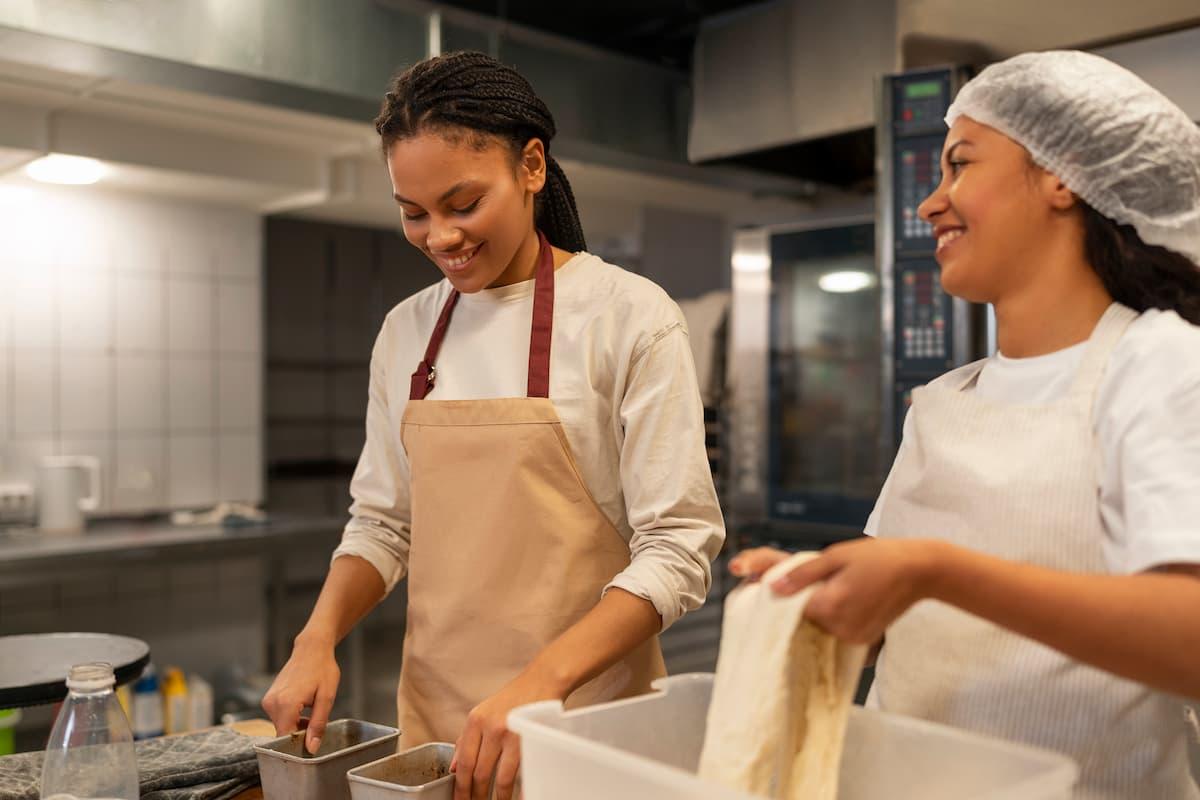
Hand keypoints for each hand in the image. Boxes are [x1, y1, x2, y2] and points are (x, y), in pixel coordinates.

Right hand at [261, 632, 340, 753]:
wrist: (312, 649)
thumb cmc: (322, 669)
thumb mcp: (327, 698)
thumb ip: (318, 724)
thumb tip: (312, 748)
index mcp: (285, 704)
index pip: (285, 738)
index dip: (299, 743)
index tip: (312, 740)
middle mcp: (272, 703)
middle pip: (283, 733)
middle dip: (299, 733)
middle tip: (316, 720)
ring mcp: (268, 700)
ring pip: (281, 726)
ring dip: (296, 724)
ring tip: (311, 709)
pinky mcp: (268, 698)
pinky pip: (278, 717)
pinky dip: (290, 717)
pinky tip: (303, 706)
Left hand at [452, 666, 568, 799]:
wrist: (542, 680)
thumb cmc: (514, 698)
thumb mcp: (484, 713)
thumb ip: (466, 740)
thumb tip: (454, 768)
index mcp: (476, 721)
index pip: (464, 763)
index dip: (460, 787)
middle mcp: (491, 727)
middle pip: (479, 774)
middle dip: (476, 796)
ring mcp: (512, 734)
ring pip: (500, 779)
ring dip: (498, 798)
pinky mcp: (530, 740)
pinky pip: (521, 774)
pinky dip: (518, 791)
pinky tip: (516, 797)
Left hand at [730, 539, 945, 643]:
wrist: (920, 570)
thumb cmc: (877, 557)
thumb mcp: (835, 556)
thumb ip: (801, 574)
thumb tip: (770, 588)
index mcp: (830, 606)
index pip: (788, 608)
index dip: (777, 595)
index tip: (769, 582)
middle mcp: (840, 629)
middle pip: (801, 619)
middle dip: (795, 602)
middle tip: (803, 580)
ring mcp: (852, 638)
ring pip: (816, 626)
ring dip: (813, 610)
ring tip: (829, 587)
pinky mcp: (862, 641)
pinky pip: (833, 631)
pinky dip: (829, 617)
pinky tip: (840, 599)